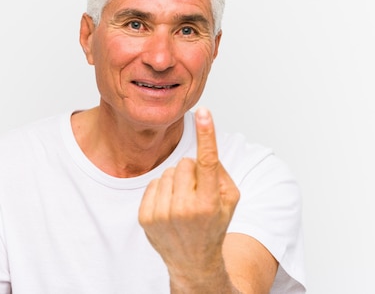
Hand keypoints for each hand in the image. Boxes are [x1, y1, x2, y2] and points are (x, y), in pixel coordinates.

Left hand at [138, 107, 239, 291]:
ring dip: (176, 181)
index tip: (204, 112)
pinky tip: (169, 208)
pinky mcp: (146, 216)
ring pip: (167, 172)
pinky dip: (162, 190)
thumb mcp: (229, 200)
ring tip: (182, 203)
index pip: (208, 161)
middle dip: (191, 172)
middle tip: (196, 193)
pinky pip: (153, 183)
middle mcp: (184, 209)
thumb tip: (202, 147)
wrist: (192, 261)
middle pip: (184, 163)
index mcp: (209, 203)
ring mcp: (162, 214)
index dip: (207, 134)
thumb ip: (220, 171)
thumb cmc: (213, 225)